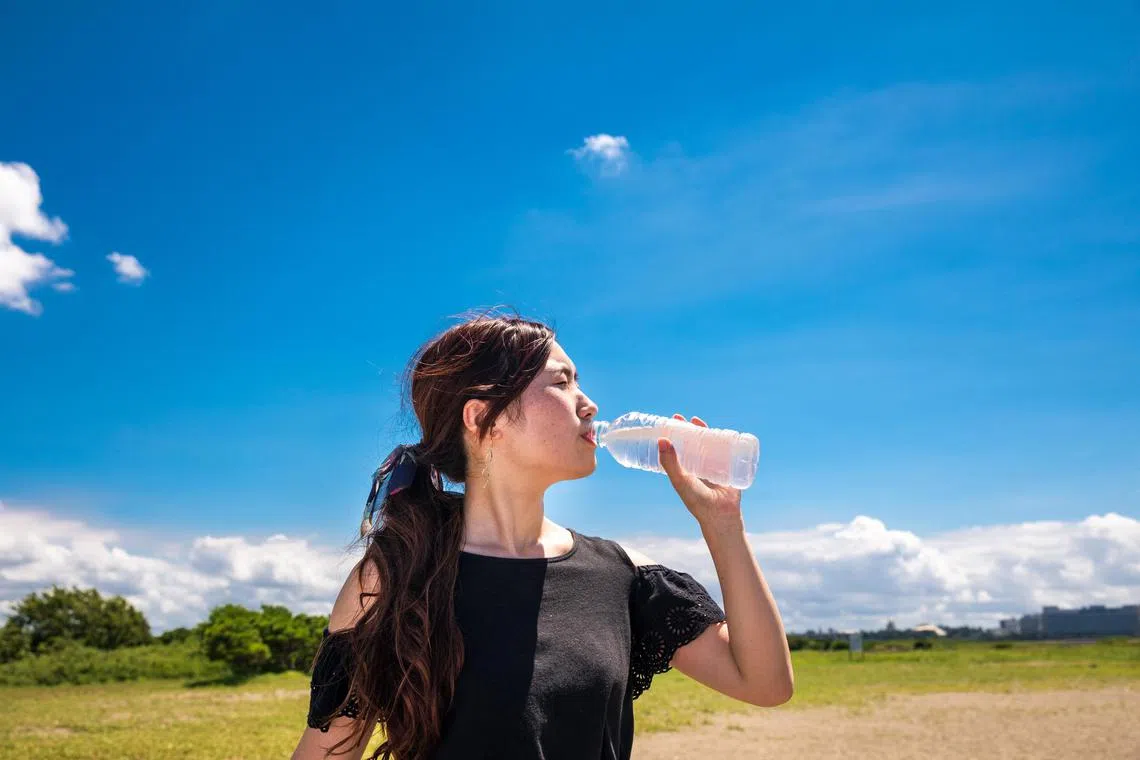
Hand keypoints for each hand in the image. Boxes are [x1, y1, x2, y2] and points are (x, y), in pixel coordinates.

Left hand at [658, 413, 743, 528]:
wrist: (721, 514)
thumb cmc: (697, 500)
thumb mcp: (680, 480)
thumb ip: (670, 463)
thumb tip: (661, 439)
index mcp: (684, 471)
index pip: (677, 449)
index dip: (673, 437)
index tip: (669, 423)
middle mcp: (697, 468)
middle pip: (692, 444)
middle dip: (688, 431)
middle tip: (685, 418)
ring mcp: (712, 467)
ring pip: (708, 446)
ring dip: (705, 433)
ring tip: (698, 421)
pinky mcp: (727, 468)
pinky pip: (726, 451)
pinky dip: (724, 441)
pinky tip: (722, 431)